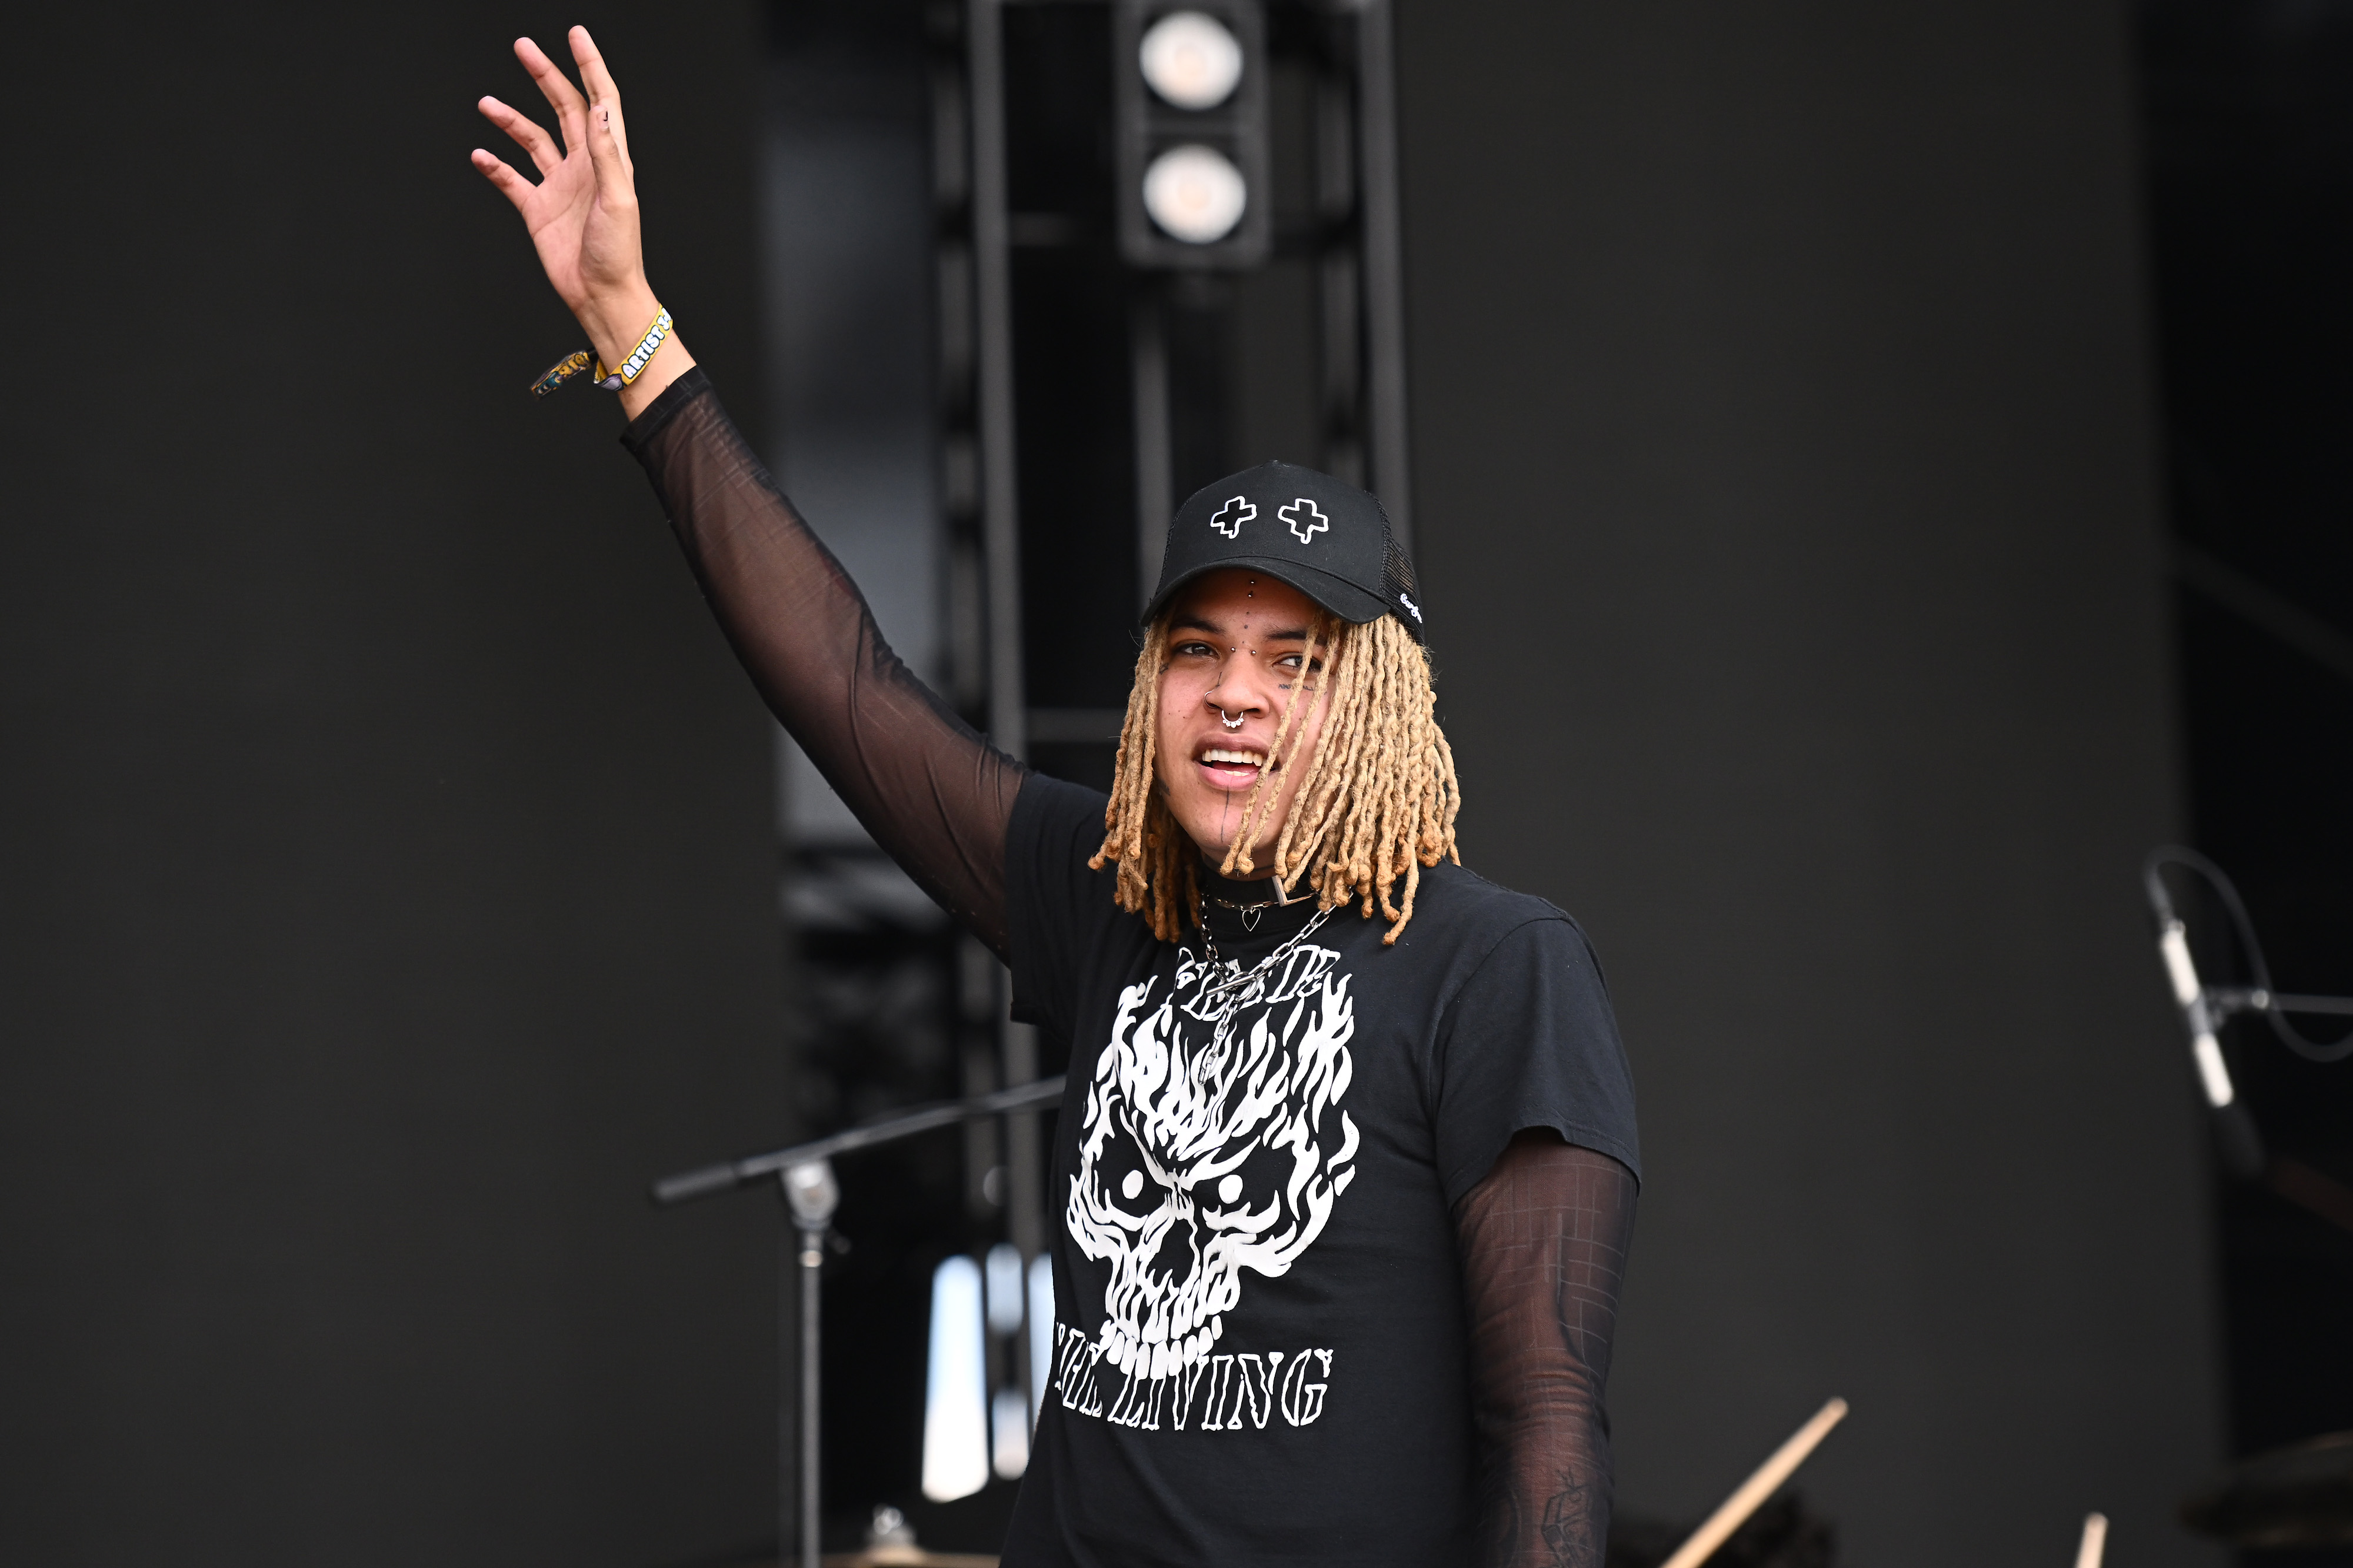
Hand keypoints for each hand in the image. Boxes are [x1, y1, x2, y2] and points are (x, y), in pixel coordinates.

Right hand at [472, 28, 690, 410]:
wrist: (601, 295)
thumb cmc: (618, 254)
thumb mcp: (619, 199)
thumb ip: (607, 153)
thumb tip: (598, 109)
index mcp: (609, 160)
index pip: (600, 101)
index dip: (589, 67)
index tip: (576, 36)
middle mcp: (583, 167)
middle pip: (562, 108)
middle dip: (544, 76)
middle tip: (523, 47)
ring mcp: (559, 186)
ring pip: (532, 139)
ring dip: (510, 119)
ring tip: (486, 103)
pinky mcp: (538, 209)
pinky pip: (511, 179)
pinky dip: (494, 165)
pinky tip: (480, 154)